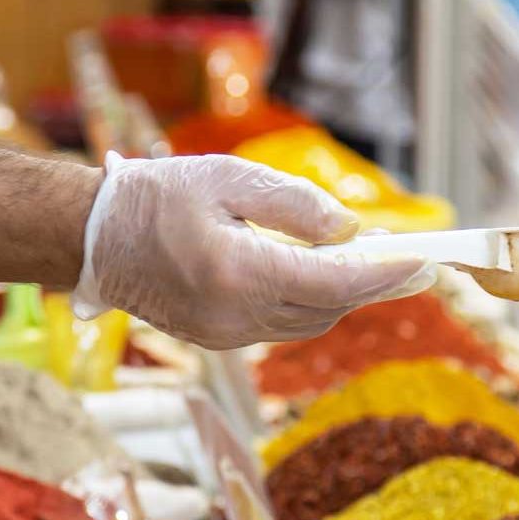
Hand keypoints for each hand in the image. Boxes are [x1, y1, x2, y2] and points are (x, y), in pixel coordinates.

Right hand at [71, 153, 433, 349]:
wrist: (91, 239)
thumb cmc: (155, 197)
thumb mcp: (227, 180)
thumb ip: (294, 205)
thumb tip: (349, 230)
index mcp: (238, 272)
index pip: (334, 281)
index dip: (387, 273)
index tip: (427, 260)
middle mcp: (235, 315)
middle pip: (330, 308)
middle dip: (376, 286)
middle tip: (414, 260)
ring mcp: (225, 334)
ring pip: (309, 323)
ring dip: (343, 296)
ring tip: (374, 264)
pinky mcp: (217, 339)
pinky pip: (281, 326)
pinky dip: (309, 303)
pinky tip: (321, 276)